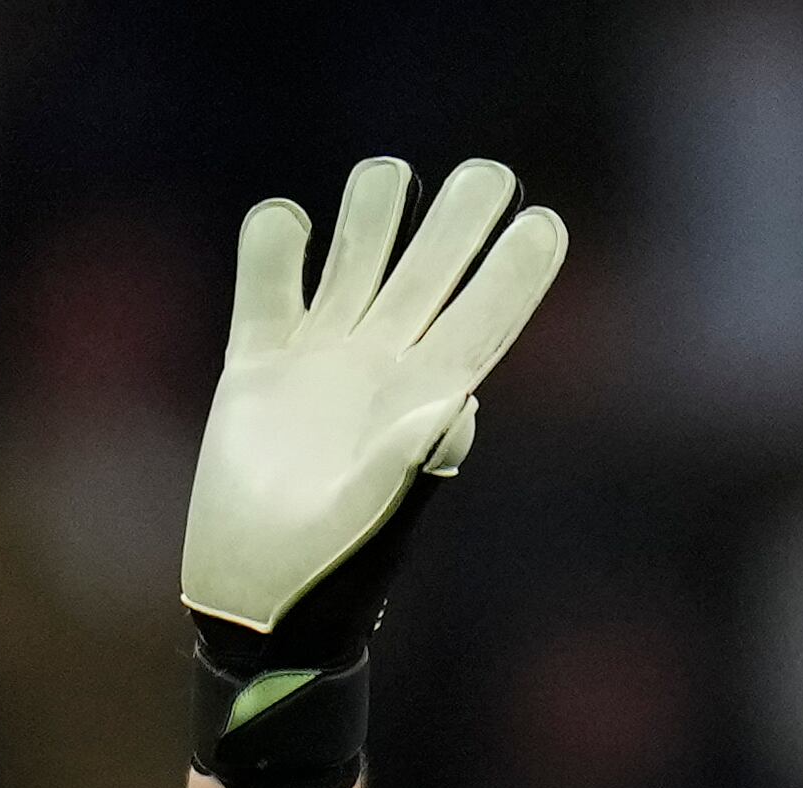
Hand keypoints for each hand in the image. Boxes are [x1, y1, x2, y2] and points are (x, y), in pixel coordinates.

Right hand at [181, 156, 563, 787]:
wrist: (259, 601)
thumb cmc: (332, 573)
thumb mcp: (378, 514)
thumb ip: (415, 455)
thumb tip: (456, 401)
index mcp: (426, 402)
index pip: (483, 321)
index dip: (516, 273)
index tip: (546, 223)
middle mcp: (381, 369)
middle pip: (429, 275)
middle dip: (458, 223)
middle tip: (490, 172)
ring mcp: (320, 361)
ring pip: (355, 262)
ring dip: (371, 215)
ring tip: (391, 174)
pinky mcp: (256, 364)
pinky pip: (268, 286)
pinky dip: (273, 247)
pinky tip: (285, 226)